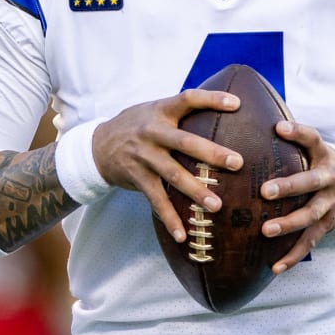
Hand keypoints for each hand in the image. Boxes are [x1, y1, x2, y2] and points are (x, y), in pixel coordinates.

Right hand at [92, 89, 243, 243]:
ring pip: (173, 174)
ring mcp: (143, 156)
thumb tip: (226, 111)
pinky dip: (169, 218)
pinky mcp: (137, 177)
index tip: (237, 104)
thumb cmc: (138, 126)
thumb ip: (181, 112)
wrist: (97, 145)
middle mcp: (152, 132)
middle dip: (212, 153)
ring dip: (196, 191)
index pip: (188, 99)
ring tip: (217, 206)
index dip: (212, 99)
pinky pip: (156, 200)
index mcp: (161, 111)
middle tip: (237, 163)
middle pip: (185, 142)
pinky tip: (182, 235)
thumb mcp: (154, 110)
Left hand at [259, 119, 334, 273]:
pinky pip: (310, 242)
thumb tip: (256, 124)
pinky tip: (275, 267)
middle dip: (289, 187)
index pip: (313, 139)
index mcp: (324, 156)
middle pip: (311, 183)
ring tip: (266, 231)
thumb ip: (293, 141)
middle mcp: (330, 180)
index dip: (298, 132)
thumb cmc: (323, 165)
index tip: (279, 127)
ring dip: (289, 225)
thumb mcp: (316, 149)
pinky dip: (293, 256)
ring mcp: (330, 205)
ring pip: (310, 216)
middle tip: (265, 191)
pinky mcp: (327, 226)